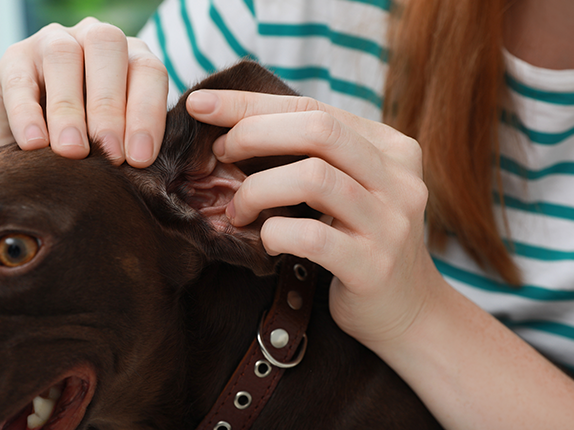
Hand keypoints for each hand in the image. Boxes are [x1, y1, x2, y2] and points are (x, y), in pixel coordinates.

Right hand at [0, 18, 168, 165]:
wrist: (39, 142)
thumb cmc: (94, 144)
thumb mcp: (120, 141)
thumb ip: (134, 145)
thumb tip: (143, 169)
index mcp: (132, 55)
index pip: (148, 71)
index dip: (147, 114)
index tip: (139, 159)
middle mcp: (95, 38)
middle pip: (107, 49)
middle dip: (110, 107)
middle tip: (111, 156)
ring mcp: (53, 41)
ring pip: (62, 56)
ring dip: (70, 108)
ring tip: (72, 152)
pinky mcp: (13, 57)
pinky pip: (19, 80)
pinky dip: (26, 113)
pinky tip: (34, 144)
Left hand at [186, 90, 440, 346]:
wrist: (409, 311)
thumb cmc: (359, 242)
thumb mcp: (348, 188)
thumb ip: (314, 157)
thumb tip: (234, 126)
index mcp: (390, 147)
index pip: (314, 107)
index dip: (252, 103)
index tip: (202, 104)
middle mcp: (398, 178)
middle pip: (318, 130)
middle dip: (253, 133)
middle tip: (219, 153)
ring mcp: (391, 222)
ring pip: (314, 178)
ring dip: (258, 189)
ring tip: (237, 209)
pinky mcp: (375, 266)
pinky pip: (312, 237)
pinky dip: (275, 233)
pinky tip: (267, 240)